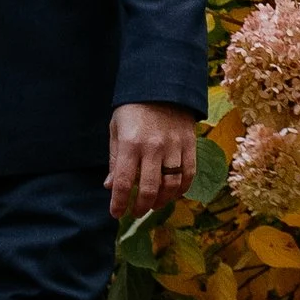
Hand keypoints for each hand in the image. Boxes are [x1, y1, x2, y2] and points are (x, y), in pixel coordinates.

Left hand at [107, 103, 197, 222]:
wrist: (162, 85)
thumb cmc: (133, 109)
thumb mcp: (116, 129)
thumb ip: (114, 159)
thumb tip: (110, 187)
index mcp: (130, 143)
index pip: (123, 182)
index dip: (118, 202)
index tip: (115, 213)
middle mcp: (153, 148)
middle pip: (148, 189)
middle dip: (140, 207)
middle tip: (135, 212)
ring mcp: (174, 147)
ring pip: (170, 186)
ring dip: (161, 201)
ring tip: (152, 205)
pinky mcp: (190, 146)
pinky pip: (188, 175)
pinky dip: (181, 190)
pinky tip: (172, 194)